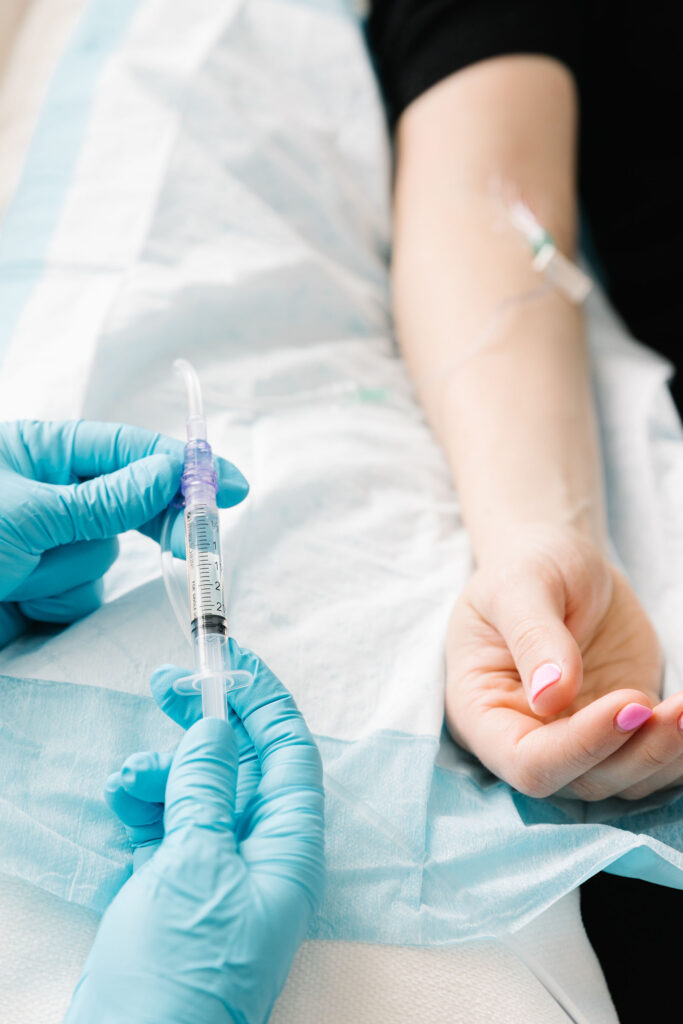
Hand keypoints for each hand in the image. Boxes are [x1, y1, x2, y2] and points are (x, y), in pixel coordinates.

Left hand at [0, 420, 247, 646]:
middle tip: (194, 548)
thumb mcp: (29, 514)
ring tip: (19, 575)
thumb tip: (171, 472)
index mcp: (45, 452)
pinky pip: (83, 593)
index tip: (230, 485)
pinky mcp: (45, 585)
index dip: (183, 465)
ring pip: (105, 554)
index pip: (129, 448)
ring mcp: (50, 541)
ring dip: (70, 570)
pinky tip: (18, 599)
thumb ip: (104, 501)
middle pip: (131, 503)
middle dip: (156, 526)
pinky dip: (58, 601)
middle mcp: (52, 491)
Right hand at [66, 643, 324, 1023]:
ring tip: (128, 781)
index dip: (263, 701)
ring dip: (163, 772)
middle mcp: (259, 855)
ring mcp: (216, 873)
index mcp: (288, 848)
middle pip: (240, 765)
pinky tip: (123, 802)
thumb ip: (207, 790)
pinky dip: (145, 805)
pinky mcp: (177, 891)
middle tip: (167, 684)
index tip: (229, 660)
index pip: (289, 752)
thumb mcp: (195, 865)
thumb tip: (216, 730)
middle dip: (205, 724)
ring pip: (196, 792)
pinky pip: (167, 826)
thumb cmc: (180, 973)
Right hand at [446, 527, 682, 800]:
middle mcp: (527, 736)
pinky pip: (652, 759)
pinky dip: (678, 748)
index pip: (527, 761)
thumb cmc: (526, 567)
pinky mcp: (619, 729)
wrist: (559, 559)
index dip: (579, 748)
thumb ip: (533, 637)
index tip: (626, 703)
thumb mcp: (520, 587)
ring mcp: (577, 737)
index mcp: (483, 711)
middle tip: (673, 708)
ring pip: (623, 780)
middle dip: (632, 753)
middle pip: (582, 781)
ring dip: (663, 754)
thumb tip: (550, 696)